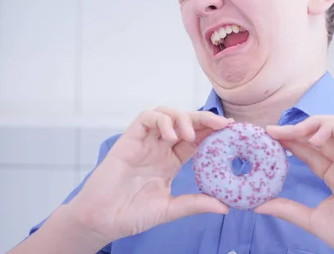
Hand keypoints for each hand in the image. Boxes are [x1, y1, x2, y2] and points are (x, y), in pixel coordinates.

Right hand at [67, 108, 233, 244]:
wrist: (101, 220)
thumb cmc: (131, 215)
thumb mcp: (170, 209)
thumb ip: (195, 204)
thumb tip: (226, 206)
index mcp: (171, 161)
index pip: (197, 138)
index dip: (213, 131)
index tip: (232, 130)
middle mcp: (160, 147)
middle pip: (186, 122)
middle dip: (205, 119)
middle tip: (222, 125)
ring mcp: (145, 142)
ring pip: (167, 113)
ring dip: (183, 117)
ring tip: (191, 135)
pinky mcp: (129, 139)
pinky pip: (146, 118)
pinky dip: (161, 120)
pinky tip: (171, 136)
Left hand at [254, 116, 333, 253]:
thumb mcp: (310, 218)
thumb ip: (287, 208)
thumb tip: (258, 205)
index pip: (309, 151)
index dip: (290, 142)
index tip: (269, 139)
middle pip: (317, 136)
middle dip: (294, 130)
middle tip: (272, 131)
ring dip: (312, 123)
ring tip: (292, 132)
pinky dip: (330, 127)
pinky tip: (313, 139)